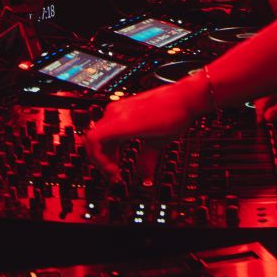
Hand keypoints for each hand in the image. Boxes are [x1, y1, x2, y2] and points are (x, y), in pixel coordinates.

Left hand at [84, 78, 203, 180]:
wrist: (185, 100)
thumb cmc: (174, 115)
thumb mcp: (156, 142)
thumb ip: (146, 158)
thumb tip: (146, 177)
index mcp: (121, 116)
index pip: (102, 140)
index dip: (105, 159)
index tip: (116, 171)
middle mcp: (115, 113)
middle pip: (92, 141)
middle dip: (100, 162)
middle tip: (113, 176)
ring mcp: (115, 115)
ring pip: (90, 140)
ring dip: (99, 161)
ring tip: (113, 174)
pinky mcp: (119, 121)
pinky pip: (95, 140)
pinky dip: (100, 158)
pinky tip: (114, 169)